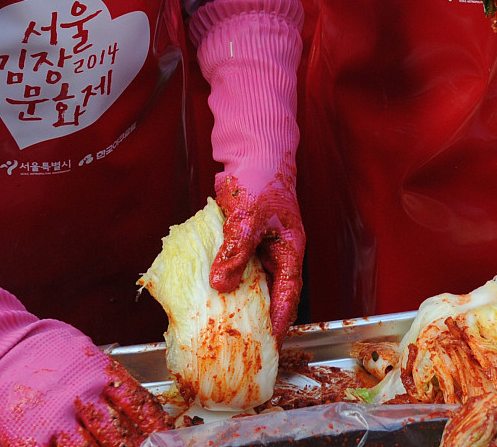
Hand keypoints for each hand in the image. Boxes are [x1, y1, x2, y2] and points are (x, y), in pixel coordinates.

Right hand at [0, 322, 170, 446]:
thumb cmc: (43, 347)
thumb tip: (130, 400)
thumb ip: (105, 377)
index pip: (138, 404)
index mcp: (100, 373)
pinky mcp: (31, 438)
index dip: (153, 426)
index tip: (163, 437)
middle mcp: (83, 398)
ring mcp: (57, 420)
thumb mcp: (83, 351)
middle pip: (119, 435)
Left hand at [213, 172, 304, 341]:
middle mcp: (276, 253)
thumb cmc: (260, 181)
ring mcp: (258, 248)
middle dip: (258, 318)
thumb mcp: (248, 219)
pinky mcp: (240, 241)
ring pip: (249, 282)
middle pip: (270, 293)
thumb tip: (221, 286)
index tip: (269, 343)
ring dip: (237, 300)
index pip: (288, 293)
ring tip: (222, 326)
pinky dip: (222, 280)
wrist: (251, 153)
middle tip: (242, 342)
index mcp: (290, 250)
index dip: (280, 319)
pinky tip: (207, 295)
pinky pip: (232, 267)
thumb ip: (236, 252)